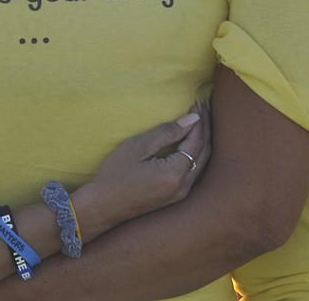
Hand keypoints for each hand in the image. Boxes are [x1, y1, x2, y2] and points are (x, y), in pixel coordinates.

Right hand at [71, 107, 209, 240]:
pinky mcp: (175, 197)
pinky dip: (197, 153)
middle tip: (204, 106)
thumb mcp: (138, 147)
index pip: (196, 141)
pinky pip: (195, 171)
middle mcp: (183, 187)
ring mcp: (180, 194)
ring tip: (202, 119)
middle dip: (205, 127)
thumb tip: (192, 119)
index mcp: (175, 174)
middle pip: (204, 152)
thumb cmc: (115, 175)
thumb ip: (167, 132)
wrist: (103, 206)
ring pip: (202, 162)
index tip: (197, 101)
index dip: (199, 120)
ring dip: (203, 139)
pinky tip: (193, 141)